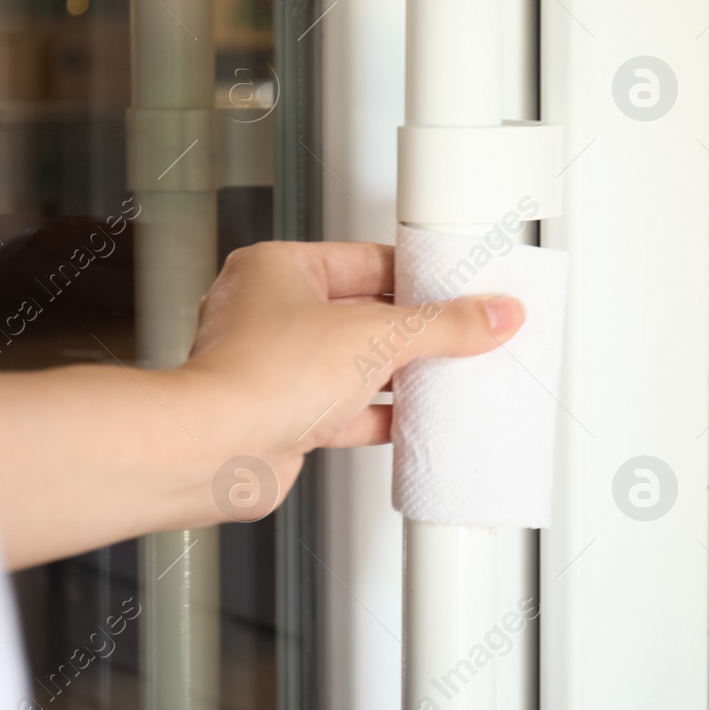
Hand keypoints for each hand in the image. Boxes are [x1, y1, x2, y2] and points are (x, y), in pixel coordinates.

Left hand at [0, 240, 523, 567]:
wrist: (216, 450)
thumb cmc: (260, 376)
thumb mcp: (376, 337)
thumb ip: (442, 327)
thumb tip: (491, 315)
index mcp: (278, 269)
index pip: (367, 260)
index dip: (419, 275)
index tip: (460, 287)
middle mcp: (269, 314)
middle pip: (363, 313)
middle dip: (413, 328)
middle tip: (463, 330)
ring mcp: (273, 367)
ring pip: (353, 363)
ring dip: (399, 373)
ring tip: (449, 373)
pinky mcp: (282, 415)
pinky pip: (344, 408)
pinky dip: (380, 414)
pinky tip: (414, 418)